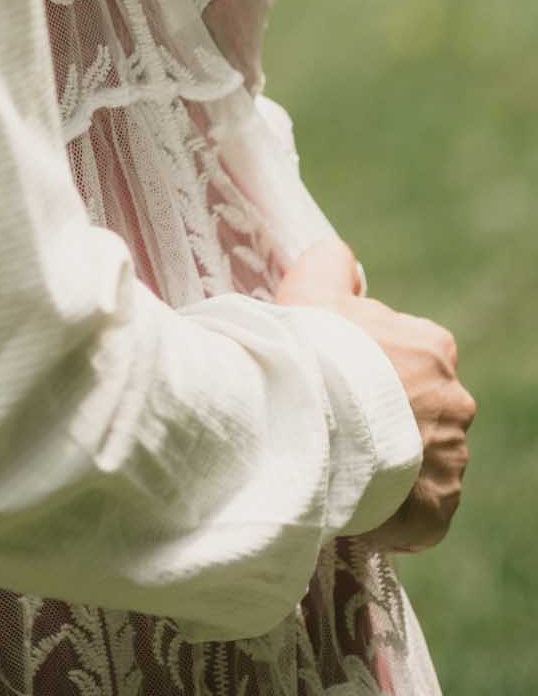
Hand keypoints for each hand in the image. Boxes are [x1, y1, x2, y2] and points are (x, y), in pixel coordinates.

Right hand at [279, 239, 475, 552]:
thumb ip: (332, 264)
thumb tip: (343, 258)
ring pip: (424, 460)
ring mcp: (451, 458)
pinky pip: (422, 508)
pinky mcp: (440, 507)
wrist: (311, 424)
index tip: (344, 378)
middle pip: (423, 409)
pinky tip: (362, 499)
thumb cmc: (313, 351)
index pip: (417, 354)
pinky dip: (397, 508)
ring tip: (346, 465)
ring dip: (394, 464)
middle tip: (341, 424)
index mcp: (434, 347)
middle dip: (392, 418)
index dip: (378, 366)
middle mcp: (455, 401)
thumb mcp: (313, 287)